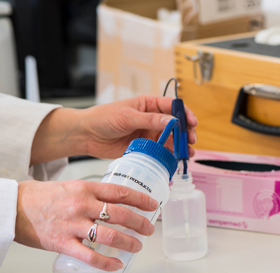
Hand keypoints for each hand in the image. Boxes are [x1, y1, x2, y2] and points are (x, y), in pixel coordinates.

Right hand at [15, 180, 158, 270]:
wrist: (12, 207)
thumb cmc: (39, 196)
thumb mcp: (70, 186)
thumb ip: (90, 193)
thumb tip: (112, 199)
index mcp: (85, 188)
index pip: (121, 192)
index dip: (141, 199)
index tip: (152, 205)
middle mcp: (82, 205)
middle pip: (120, 214)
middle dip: (140, 222)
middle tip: (149, 229)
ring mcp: (73, 225)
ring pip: (110, 235)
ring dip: (128, 242)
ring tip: (137, 246)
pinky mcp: (63, 243)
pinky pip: (90, 256)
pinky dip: (107, 262)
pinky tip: (116, 264)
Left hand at [81, 95, 197, 158]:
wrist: (87, 134)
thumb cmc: (104, 118)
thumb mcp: (128, 116)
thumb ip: (151, 120)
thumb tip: (172, 121)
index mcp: (148, 105)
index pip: (172, 106)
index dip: (184, 114)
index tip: (192, 122)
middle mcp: (151, 119)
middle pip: (175, 125)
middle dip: (185, 132)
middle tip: (191, 141)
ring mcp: (148, 134)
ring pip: (170, 140)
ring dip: (180, 146)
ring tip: (187, 154)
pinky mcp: (144, 147)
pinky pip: (160, 151)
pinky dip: (168, 156)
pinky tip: (174, 160)